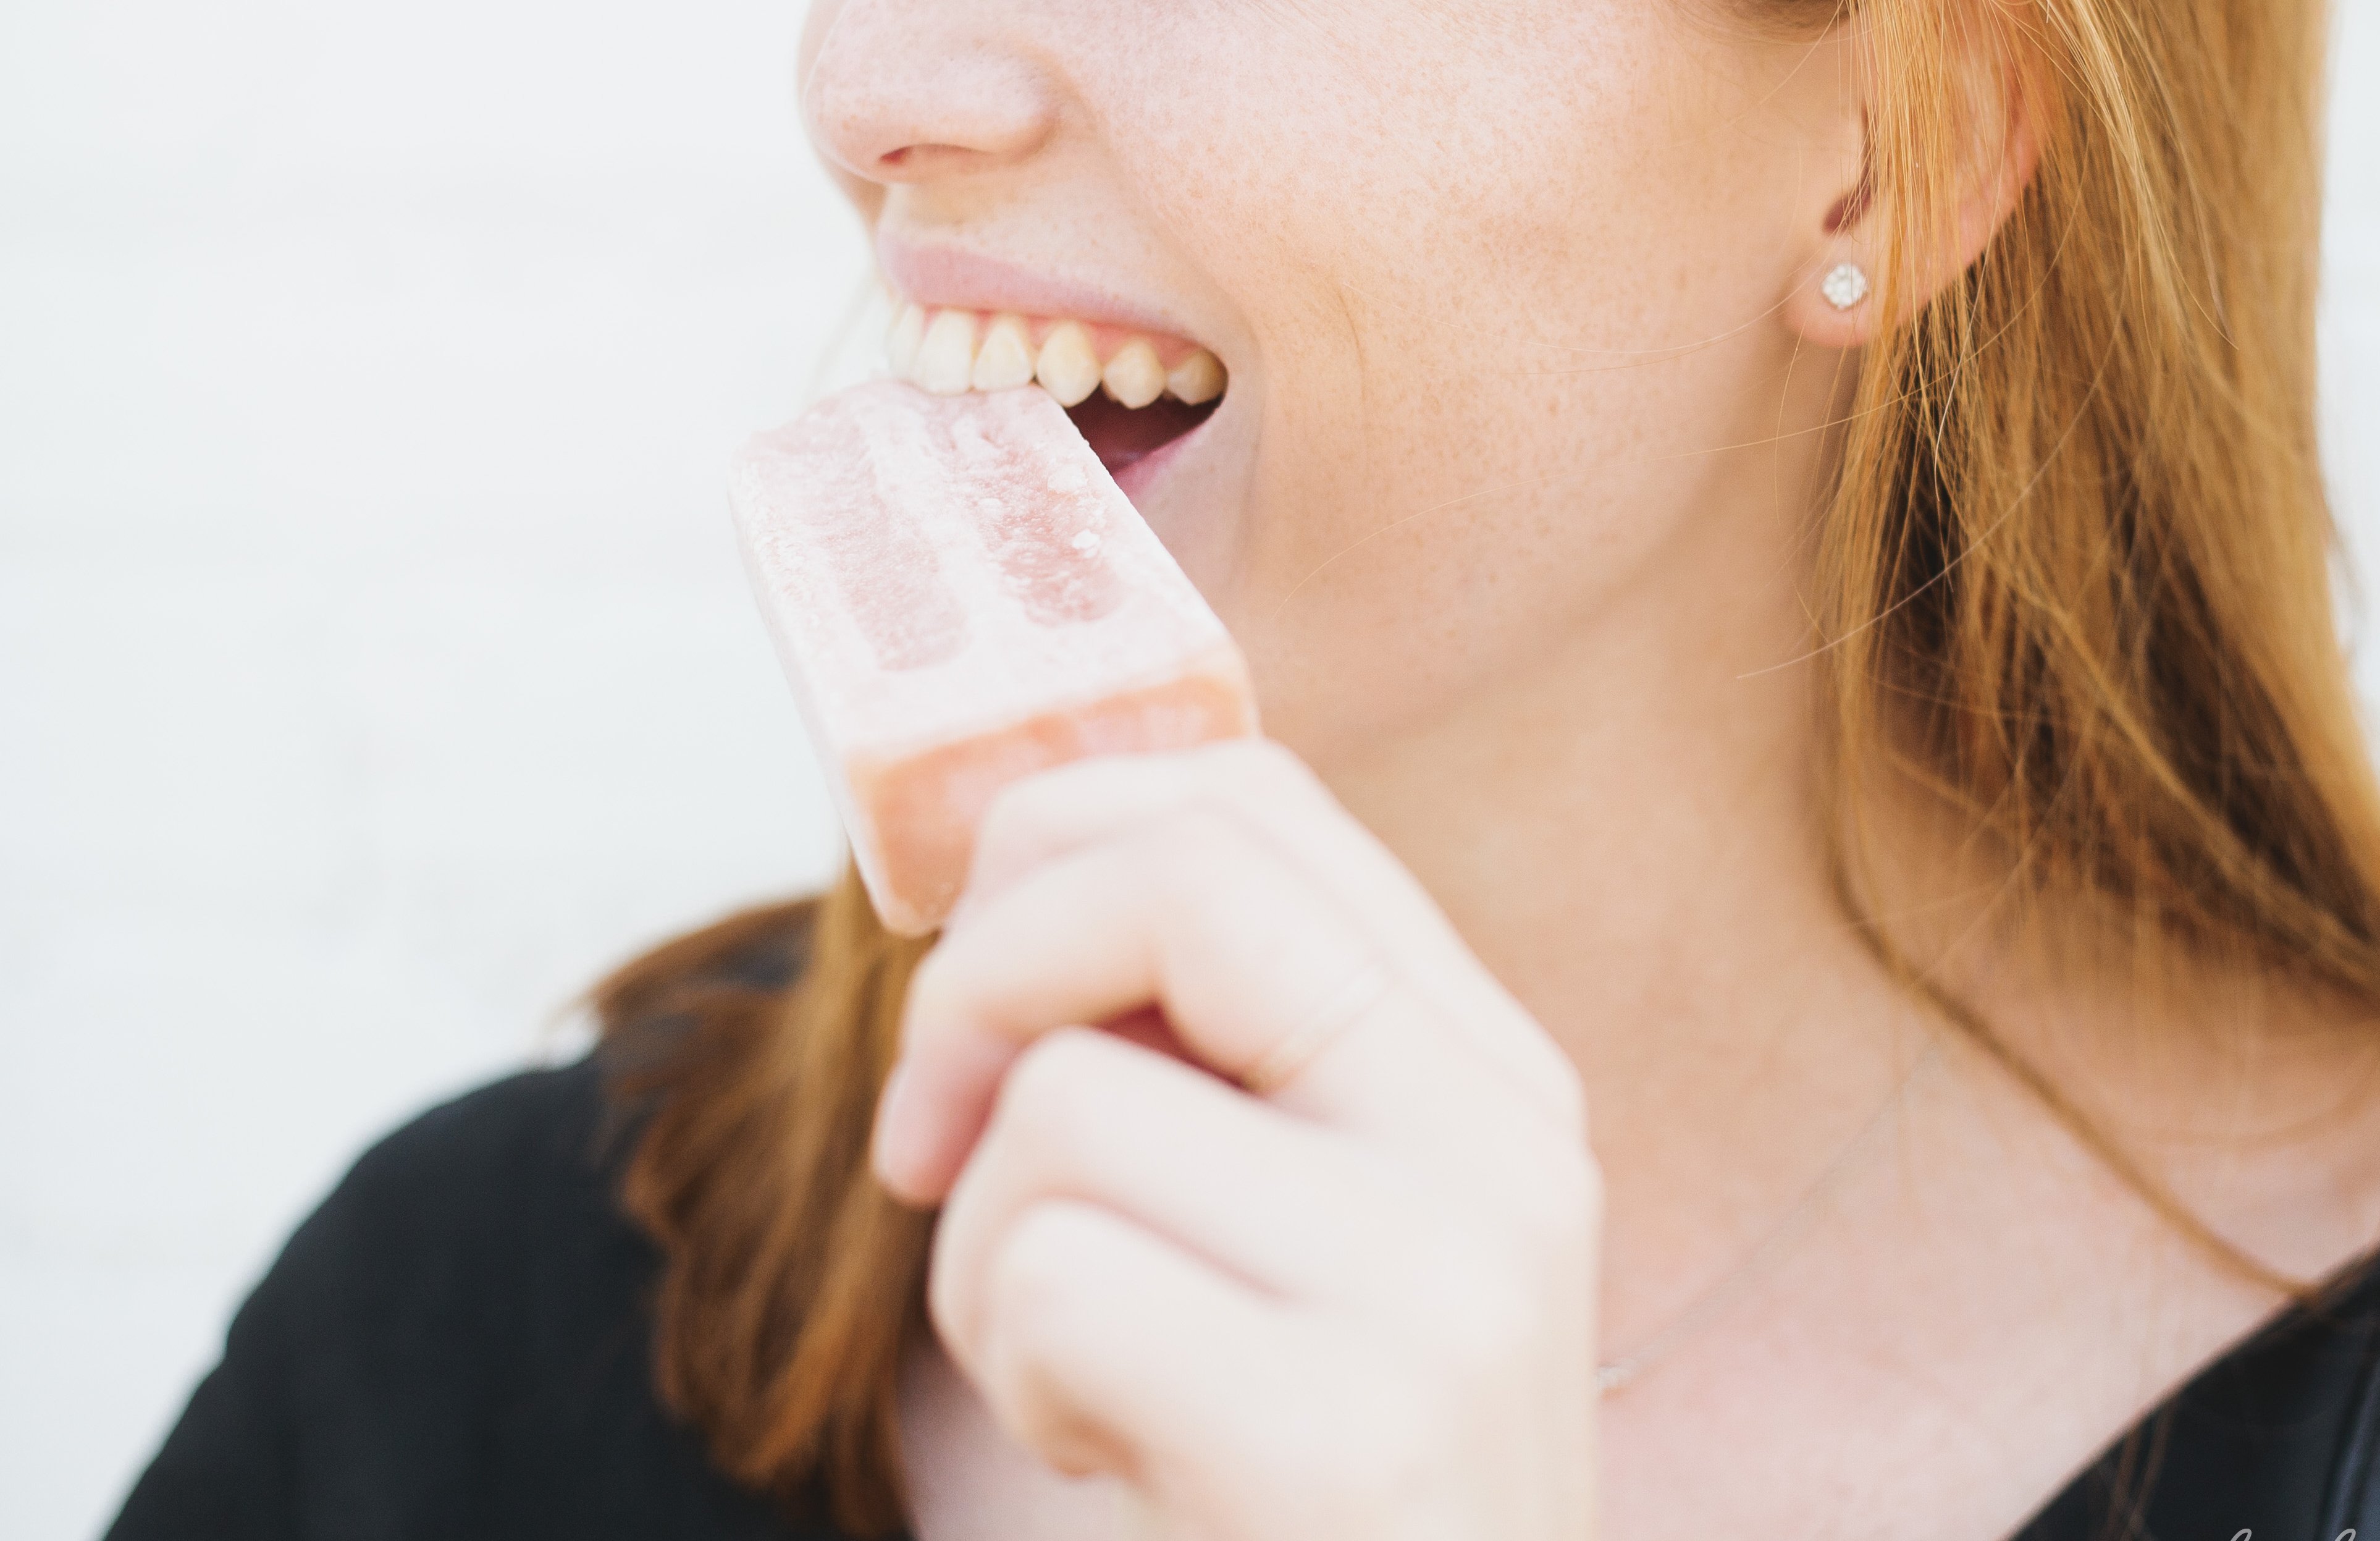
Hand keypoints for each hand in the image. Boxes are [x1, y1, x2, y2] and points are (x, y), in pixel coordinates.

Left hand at [870, 739, 1602, 1540]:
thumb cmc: (1300, 1481)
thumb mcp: (1299, 1232)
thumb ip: (1216, 1057)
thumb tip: (1002, 879)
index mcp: (1492, 1072)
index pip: (1260, 800)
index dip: (1058, 839)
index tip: (971, 979)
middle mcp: (1504, 1148)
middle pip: (1179, 872)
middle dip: (982, 976)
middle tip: (927, 1138)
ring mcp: (1446, 1287)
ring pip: (1066, 1101)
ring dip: (991, 1255)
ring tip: (1086, 1373)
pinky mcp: (1341, 1435)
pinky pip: (1047, 1274)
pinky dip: (1018, 1372)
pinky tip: (1119, 1460)